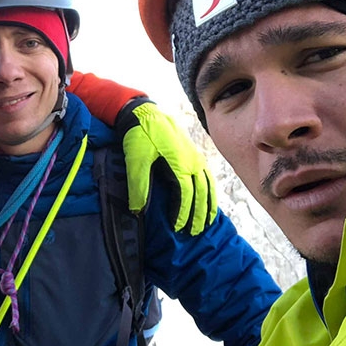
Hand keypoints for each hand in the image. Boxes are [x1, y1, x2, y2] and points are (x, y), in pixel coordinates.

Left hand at [119, 100, 216, 234]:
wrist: (145, 113)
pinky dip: (210, 191)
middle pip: (201, 193)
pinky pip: (207, 176)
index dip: (182, 213)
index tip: (178, 228)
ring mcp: (196, 157)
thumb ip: (138, 185)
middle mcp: (193, 162)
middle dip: (199, 214)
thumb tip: (138, 211)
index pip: (185, 195)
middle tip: (194, 232)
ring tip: (206, 222)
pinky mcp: (194, 154)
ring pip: (208, 185)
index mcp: (180, 164)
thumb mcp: (135, 160)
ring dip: (208, 205)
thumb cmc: (139, 136)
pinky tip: (208, 200)